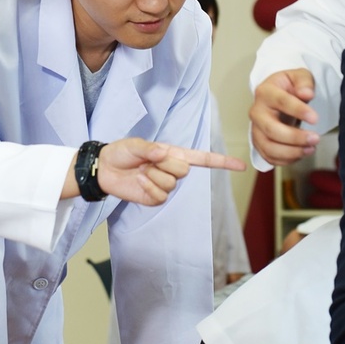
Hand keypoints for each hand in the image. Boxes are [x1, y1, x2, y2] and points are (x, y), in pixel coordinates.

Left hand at [97, 137, 244, 206]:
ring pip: (170, 184)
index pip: (202, 159)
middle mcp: (172, 170)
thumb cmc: (121, 153)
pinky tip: (139, 181)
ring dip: (153, 177)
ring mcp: (164, 185)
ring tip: (141, 171)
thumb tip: (164, 155)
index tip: (240, 165)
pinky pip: (160, 196)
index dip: (222, 162)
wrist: (104, 169)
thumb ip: (150, 149)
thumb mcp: (135, 145)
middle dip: (165, 165)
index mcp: (173, 154)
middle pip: (184, 171)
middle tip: (149, 162)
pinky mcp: (154, 198)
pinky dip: (148, 188)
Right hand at [249, 69, 319, 164]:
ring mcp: (255, 129)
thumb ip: (304, 82)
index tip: (315, 118)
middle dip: (294, 137)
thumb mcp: (299, 77)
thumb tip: (307, 93)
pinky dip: (286, 160)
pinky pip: (269, 157)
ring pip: (269, 147)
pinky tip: (301, 153)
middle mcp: (256, 112)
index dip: (298, 111)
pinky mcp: (258, 143)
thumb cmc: (288, 87)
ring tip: (310, 148)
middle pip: (271, 129)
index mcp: (265, 92)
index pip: (281, 101)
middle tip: (315, 138)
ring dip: (291, 152)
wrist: (277, 97)